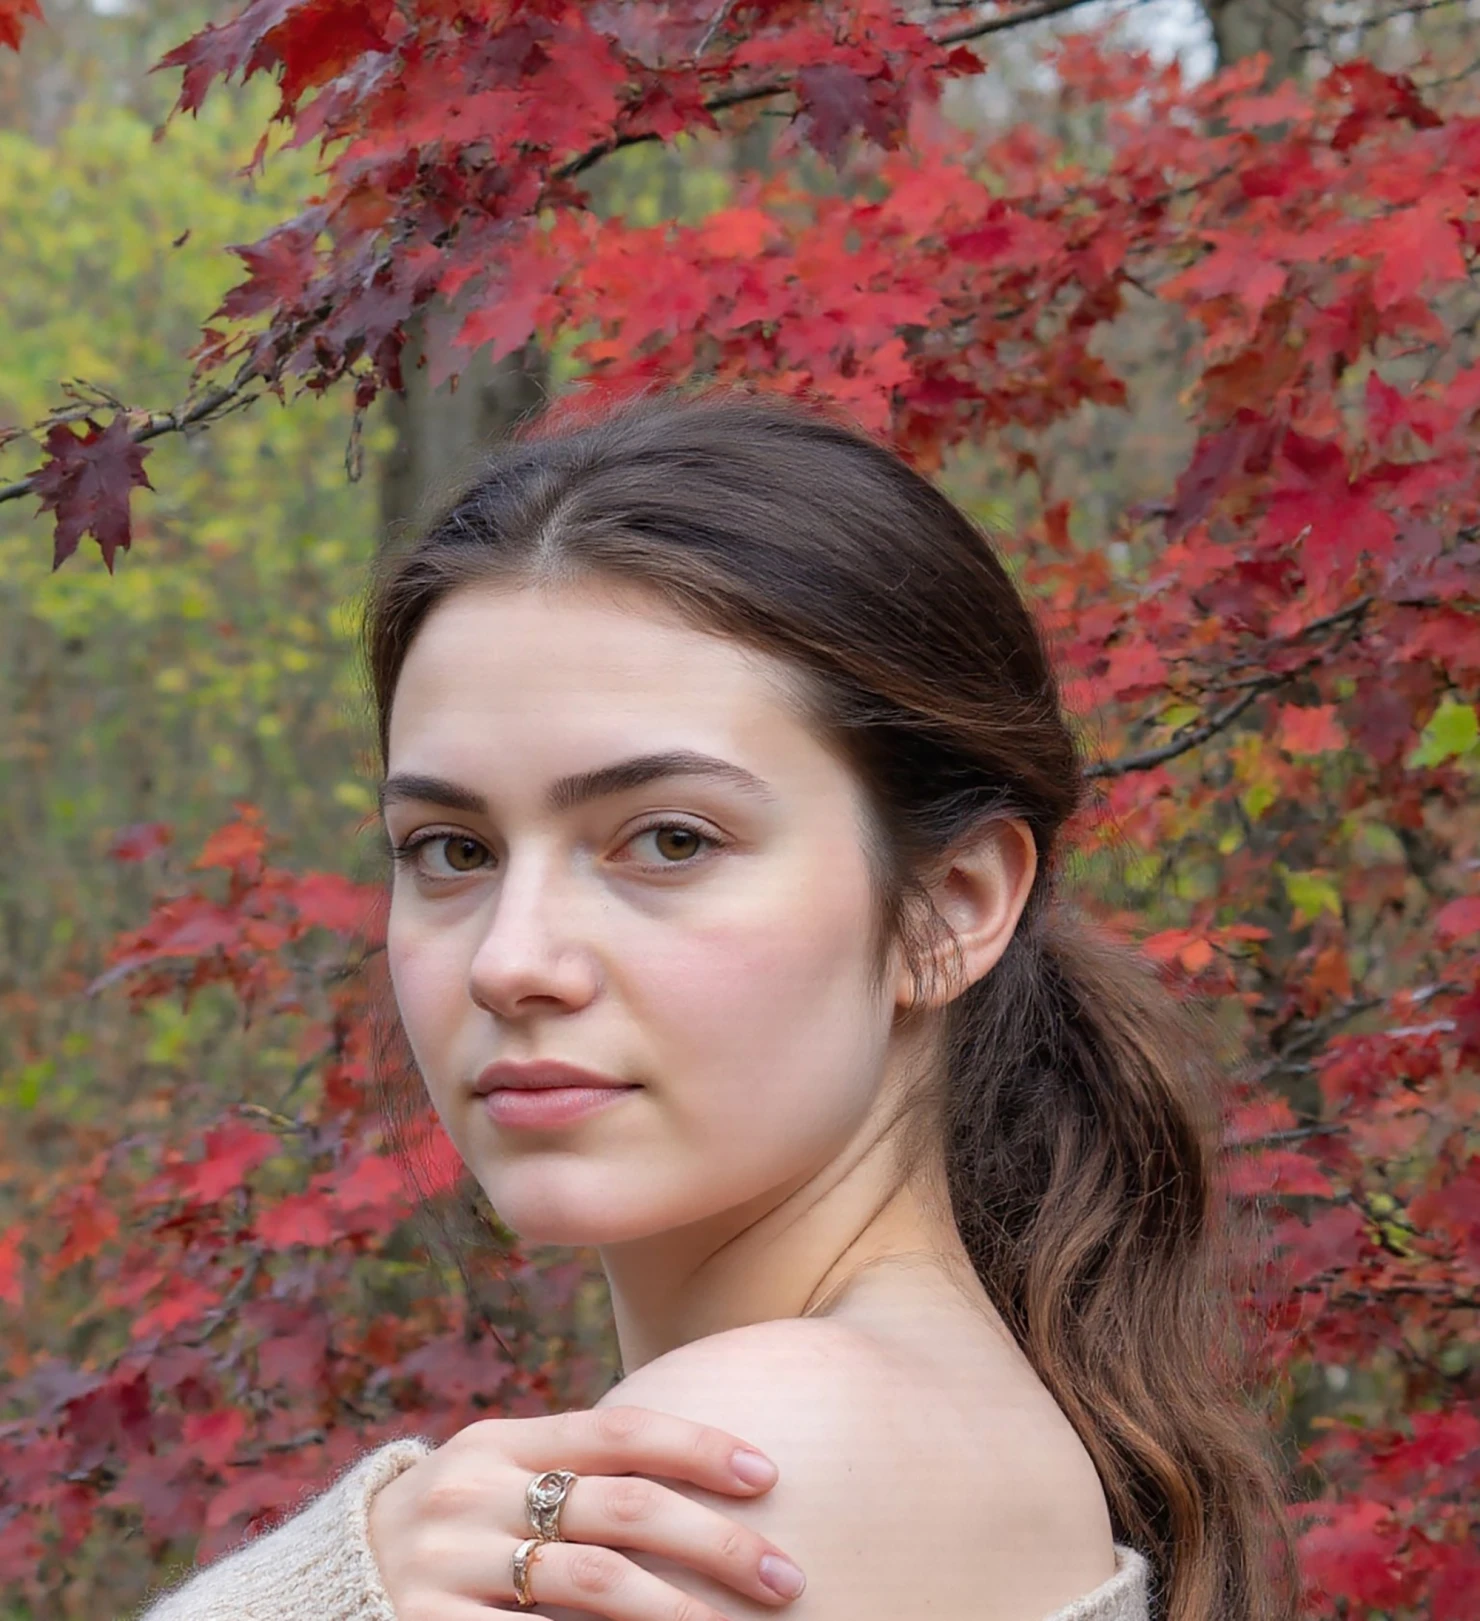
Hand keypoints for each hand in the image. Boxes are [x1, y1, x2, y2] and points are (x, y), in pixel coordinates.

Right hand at [366, 1403, 807, 1620]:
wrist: (324, 1588)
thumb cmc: (449, 1528)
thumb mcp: (493, 1477)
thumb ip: (571, 1469)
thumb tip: (695, 1471)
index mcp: (501, 1441)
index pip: (620, 1428)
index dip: (699, 1447)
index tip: (768, 1475)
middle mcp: (475, 1492)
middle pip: (623, 1508)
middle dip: (715, 1542)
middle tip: (786, 1576)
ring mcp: (450, 1565)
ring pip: (595, 1583)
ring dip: (678, 1612)